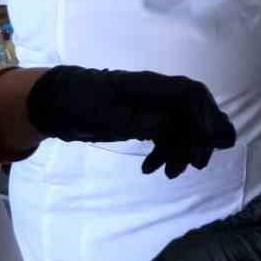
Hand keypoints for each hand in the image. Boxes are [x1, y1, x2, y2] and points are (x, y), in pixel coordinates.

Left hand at [26, 67, 235, 177]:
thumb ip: (142, 120)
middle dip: (200, 138)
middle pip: (195, 111)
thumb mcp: (108, 115)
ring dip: (182, 150)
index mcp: (152, 85)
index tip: (205, 144)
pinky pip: (167, 133)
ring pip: (182, 126)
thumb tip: (172, 127)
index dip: (205, 118)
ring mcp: (154, 105)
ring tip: (171, 174)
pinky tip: (151, 169)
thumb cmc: (79, 104)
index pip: (192, 95)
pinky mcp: (146, 118)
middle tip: (197, 165)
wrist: (55, 103)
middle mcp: (159, 92)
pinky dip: (165, 152)